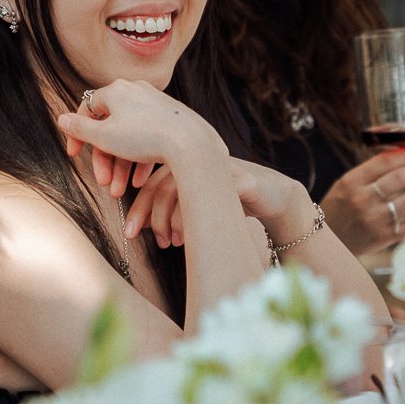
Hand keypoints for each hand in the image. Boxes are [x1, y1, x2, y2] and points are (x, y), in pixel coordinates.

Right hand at [57, 81, 222, 186]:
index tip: (75, 155)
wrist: (190, 142)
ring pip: (128, 138)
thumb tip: (62, 119)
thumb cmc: (145, 136)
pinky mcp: (169, 119)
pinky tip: (139, 181)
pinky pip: (148, 139)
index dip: (78, 135)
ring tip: (120, 191)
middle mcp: (134, 93)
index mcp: (115, 91)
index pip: (87, 110)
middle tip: (103, 182)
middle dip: (104, 160)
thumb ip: (79, 128)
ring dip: (121, 166)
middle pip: (109, 128)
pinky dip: (140, 160)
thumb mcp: (104, 136)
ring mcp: (154, 105)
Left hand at [125, 157, 307, 246]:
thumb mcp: (198, 206)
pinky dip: (191, 222)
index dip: (137, 208)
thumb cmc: (232, 203)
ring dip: (168, 221)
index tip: (129, 233)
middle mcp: (199, 160)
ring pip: (180, 190)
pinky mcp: (237, 178)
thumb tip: (140, 225)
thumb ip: (171, 210)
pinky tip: (187, 240)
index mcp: (186, 162)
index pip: (151, 182)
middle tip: (137, 238)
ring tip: (168, 243)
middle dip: (145, 214)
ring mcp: (218, 167)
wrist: (275, 197)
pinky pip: (208, 198)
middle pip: (160, 184)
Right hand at [323, 149, 404, 254]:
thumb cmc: (339, 209)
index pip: (386, 161)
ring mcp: (375, 220)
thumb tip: (404, 154)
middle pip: (402, 177)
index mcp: (352, 182)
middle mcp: (363, 200)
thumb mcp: (345, 184)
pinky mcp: (386, 237)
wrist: (328, 242)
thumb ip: (371, 170)